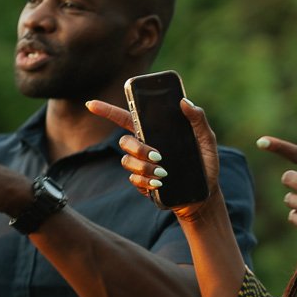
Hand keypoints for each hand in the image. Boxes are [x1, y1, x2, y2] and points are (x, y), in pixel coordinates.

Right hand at [89, 98, 224, 224]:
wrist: (205, 194)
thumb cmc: (206, 163)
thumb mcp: (207, 139)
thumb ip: (198, 119)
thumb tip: (184, 102)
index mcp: (154, 132)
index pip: (126, 118)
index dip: (107, 111)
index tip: (90, 104)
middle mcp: (144, 147)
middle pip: (124, 142)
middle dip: (138, 149)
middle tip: (158, 156)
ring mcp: (141, 166)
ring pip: (126, 162)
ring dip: (143, 168)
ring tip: (163, 174)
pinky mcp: (143, 184)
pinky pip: (134, 180)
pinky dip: (146, 182)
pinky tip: (160, 185)